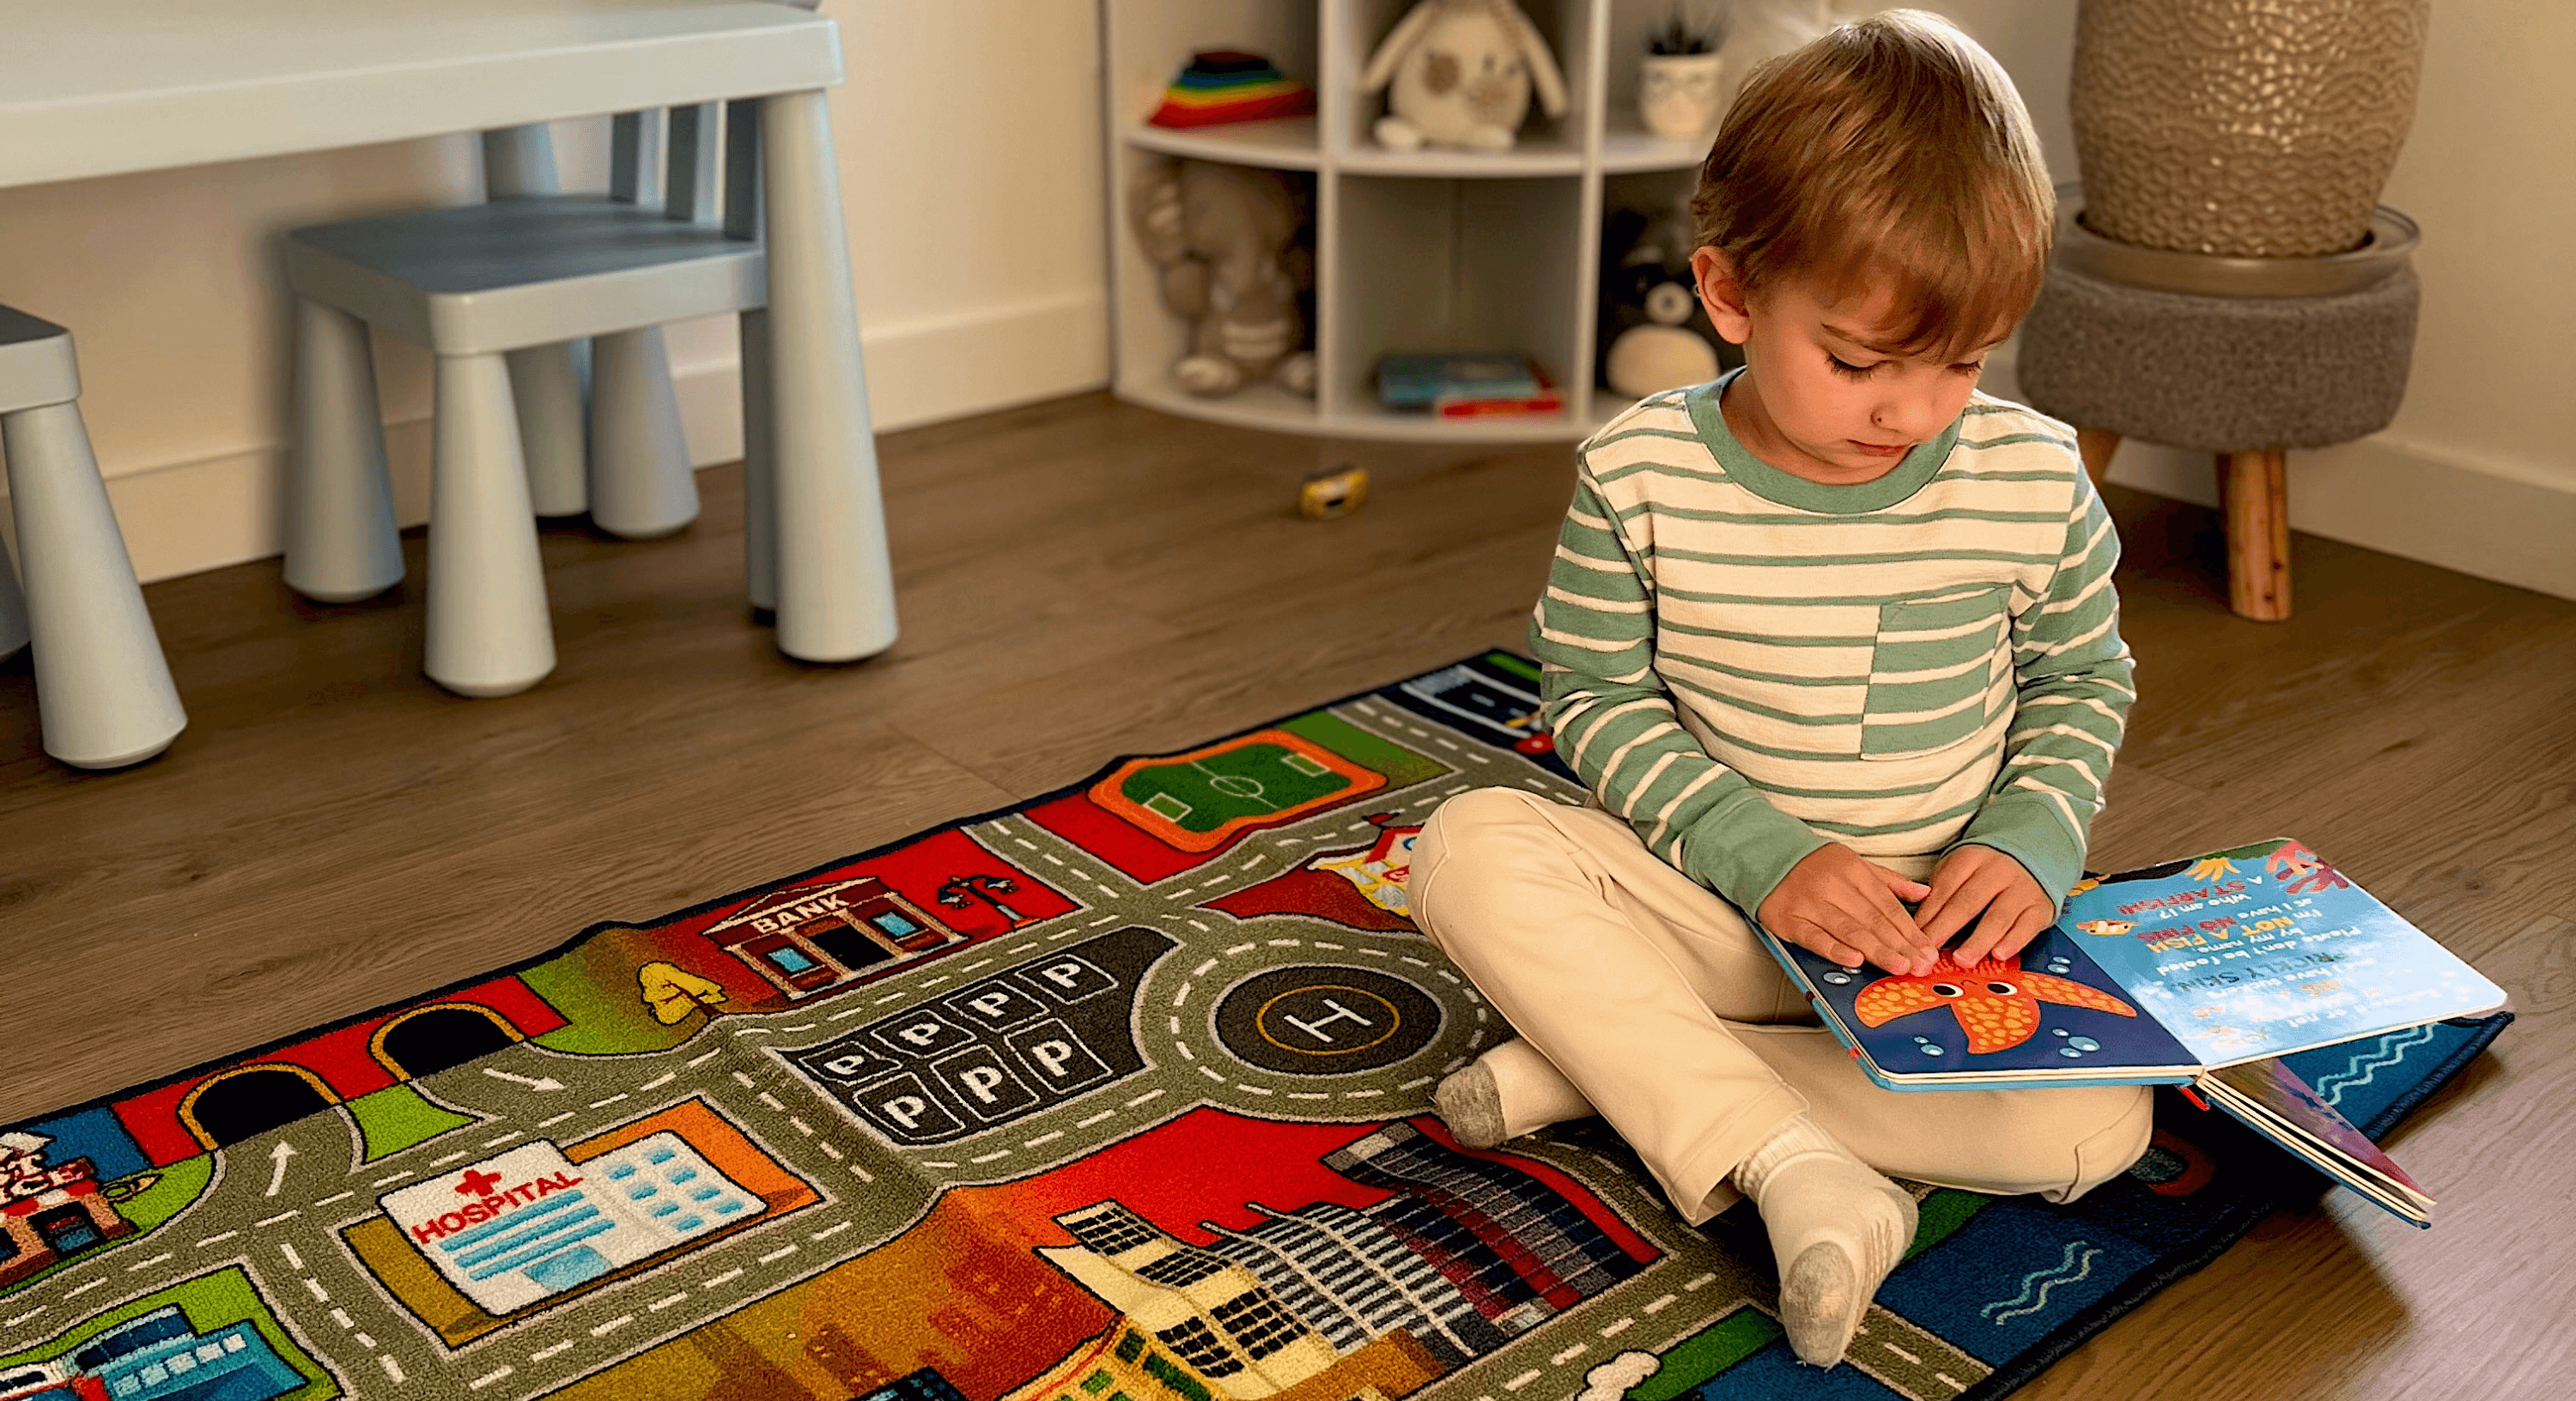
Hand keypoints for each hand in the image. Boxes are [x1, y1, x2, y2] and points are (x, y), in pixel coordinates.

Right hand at [1758, 844, 1936, 974]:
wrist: (1764, 857)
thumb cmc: (1814, 866)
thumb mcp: (1854, 864)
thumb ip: (1889, 881)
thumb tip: (1924, 893)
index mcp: (1853, 870)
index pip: (1888, 905)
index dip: (1910, 930)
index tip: (1927, 949)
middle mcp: (1833, 885)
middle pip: (1873, 920)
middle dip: (1900, 945)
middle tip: (1919, 965)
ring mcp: (1810, 903)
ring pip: (1849, 930)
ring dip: (1877, 950)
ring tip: (1899, 966)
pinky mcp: (1789, 919)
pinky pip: (1815, 937)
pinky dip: (1835, 949)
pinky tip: (1854, 959)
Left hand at [1915, 845, 2055, 965]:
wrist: (2034, 855)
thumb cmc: (1985, 871)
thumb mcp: (1960, 869)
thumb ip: (1942, 892)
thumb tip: (1919, 926)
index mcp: (1971, 858)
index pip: (1945, 887)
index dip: (1929, 913)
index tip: (1915, 935)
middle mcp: (1998, 870)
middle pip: (1968, 902)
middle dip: (1947, 927)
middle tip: (1930, 950)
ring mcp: (2021, 888)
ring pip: (1997, 917)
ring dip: (1978, 940)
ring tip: (1962, 959)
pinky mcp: (2040, 907)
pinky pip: (2027, 926)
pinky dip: (2013, 942)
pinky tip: (1999, 955)